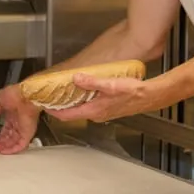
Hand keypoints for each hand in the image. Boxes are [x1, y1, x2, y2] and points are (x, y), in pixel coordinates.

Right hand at [0, 83, 39, 153]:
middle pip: (9, 137)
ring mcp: (24, 129)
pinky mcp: (28, 134)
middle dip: (1, 144)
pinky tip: (4, 152)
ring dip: (5, 148)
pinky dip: (13, 149)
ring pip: (14, 142)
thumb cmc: (16, 94)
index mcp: (13, 115)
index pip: (6, 129)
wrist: (26, 96)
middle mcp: (19, 122)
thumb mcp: (0, 99)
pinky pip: (21, 145)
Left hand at [42, 74, 161, 123]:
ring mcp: (102, 113)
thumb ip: (91, 82)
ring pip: (82, 110)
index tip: (44, 105)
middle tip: (52, 96)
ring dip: (73, 103)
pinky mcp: (108, 109)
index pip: (67, 115)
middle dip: (61, 106)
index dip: (54, 111)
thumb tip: (76, 78)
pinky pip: (90, 107)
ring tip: (65, 92)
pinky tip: (84, 91)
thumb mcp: (110, 84)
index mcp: (94, 110)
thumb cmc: (133, 92)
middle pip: (73, 113)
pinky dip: (83, 101)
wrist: (149, 96)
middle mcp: (96, 115)